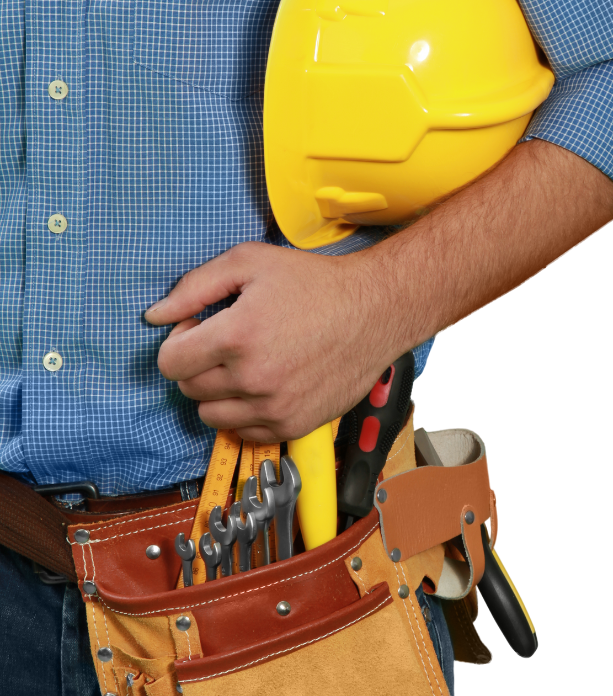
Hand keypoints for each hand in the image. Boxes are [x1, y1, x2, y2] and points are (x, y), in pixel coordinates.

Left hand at [144, 243, 399, 441]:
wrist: (375, 311)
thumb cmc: (315, 283)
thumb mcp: (250, 263)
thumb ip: (194, 287)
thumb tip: (155, 316)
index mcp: (236, 336)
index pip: (169, 363)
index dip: (177, 342)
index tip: (198, 329)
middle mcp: (252, 378)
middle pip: (188, 388)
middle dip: (197, 363)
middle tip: (225, 341)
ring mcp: (274, 408)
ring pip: (211, 415)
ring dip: (217, 391)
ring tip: (243, 364)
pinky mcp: (293, 425)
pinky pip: (243, 432)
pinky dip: (244, 412)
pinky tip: (263, 384)